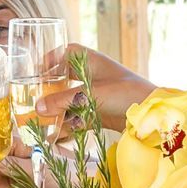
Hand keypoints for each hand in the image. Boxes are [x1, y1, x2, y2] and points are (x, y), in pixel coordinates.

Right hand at [36, 44, 155, 130]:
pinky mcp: (102, 113)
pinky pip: (80, 117)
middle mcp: (93, 76)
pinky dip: (70, 124)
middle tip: (34, 99)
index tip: (36, 72)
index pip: (68, 52)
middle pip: (66, 78)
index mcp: (92, 62)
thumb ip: (62, 101)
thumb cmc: (124, 95)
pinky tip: (57, 135)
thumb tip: (38, 107)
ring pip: (71, 100)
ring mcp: (98, 94)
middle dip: (50, 90)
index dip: (51, 59)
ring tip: (41, 121)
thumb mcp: (89, 95)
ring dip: (58, 110)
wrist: (151, 116)